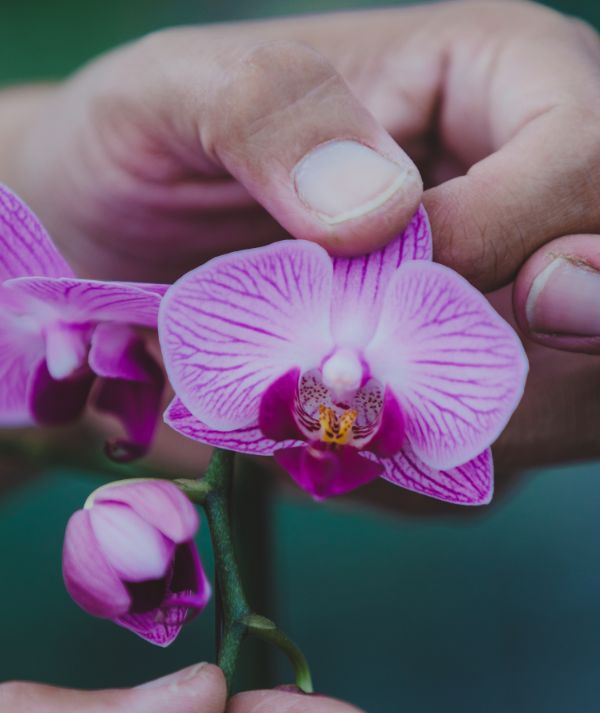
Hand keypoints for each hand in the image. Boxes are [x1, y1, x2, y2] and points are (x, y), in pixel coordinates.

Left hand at [3, 0, 599, 469]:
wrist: (127, 241)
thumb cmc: (151, 147)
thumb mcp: (174, 98)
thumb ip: (272, 121)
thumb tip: (379, 211)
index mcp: (495, 80)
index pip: (581, 160)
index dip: (504, 239)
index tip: (384, 290)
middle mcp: (530, 187)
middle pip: (599, 287)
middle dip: (503, 352)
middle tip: (380, 374)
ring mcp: (513, 293)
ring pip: (573, 387)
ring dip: (455, 422)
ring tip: (336, 395)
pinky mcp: (480, 376)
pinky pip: (503, 446)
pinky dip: (424, 460)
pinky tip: (345, 425)